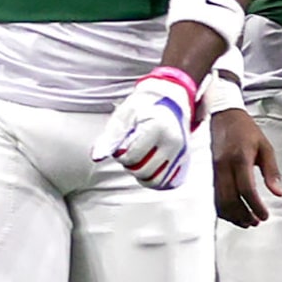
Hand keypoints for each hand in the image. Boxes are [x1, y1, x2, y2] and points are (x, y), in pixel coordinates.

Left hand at [97, 66, 197, 188]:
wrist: (169, 101)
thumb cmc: (142, 108)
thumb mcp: (123, 116)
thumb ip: (110, 136)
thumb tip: (96, 157)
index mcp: (157, 129)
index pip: (133, 157)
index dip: (120, 155)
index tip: (119, 146)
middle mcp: (174, 142)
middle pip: (144, 171)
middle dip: (129, 166)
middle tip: (127, 153)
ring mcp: (182, 152)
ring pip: (156, 180)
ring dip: (141, 175)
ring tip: (137, 160)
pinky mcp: (185, 159)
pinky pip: (168, 181)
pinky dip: (154, 179)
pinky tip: (147, 167)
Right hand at [212, 105, 280, 225]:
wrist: (223, 117)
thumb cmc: (244, 130)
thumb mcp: (266, 147)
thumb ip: (272, 171)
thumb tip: (278, 192)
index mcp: (239, 158)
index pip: (246, 189)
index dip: (255, 206)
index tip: (264, 215)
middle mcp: (222, 166)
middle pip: (229, 199)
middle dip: (243, 215)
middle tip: (255, 222)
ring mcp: (213, 170)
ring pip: (218, 200)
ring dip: (232, 214)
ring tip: (245, 221)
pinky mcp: (209, 173)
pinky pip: (213, 195)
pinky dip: (222, 208)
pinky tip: (232, 212)